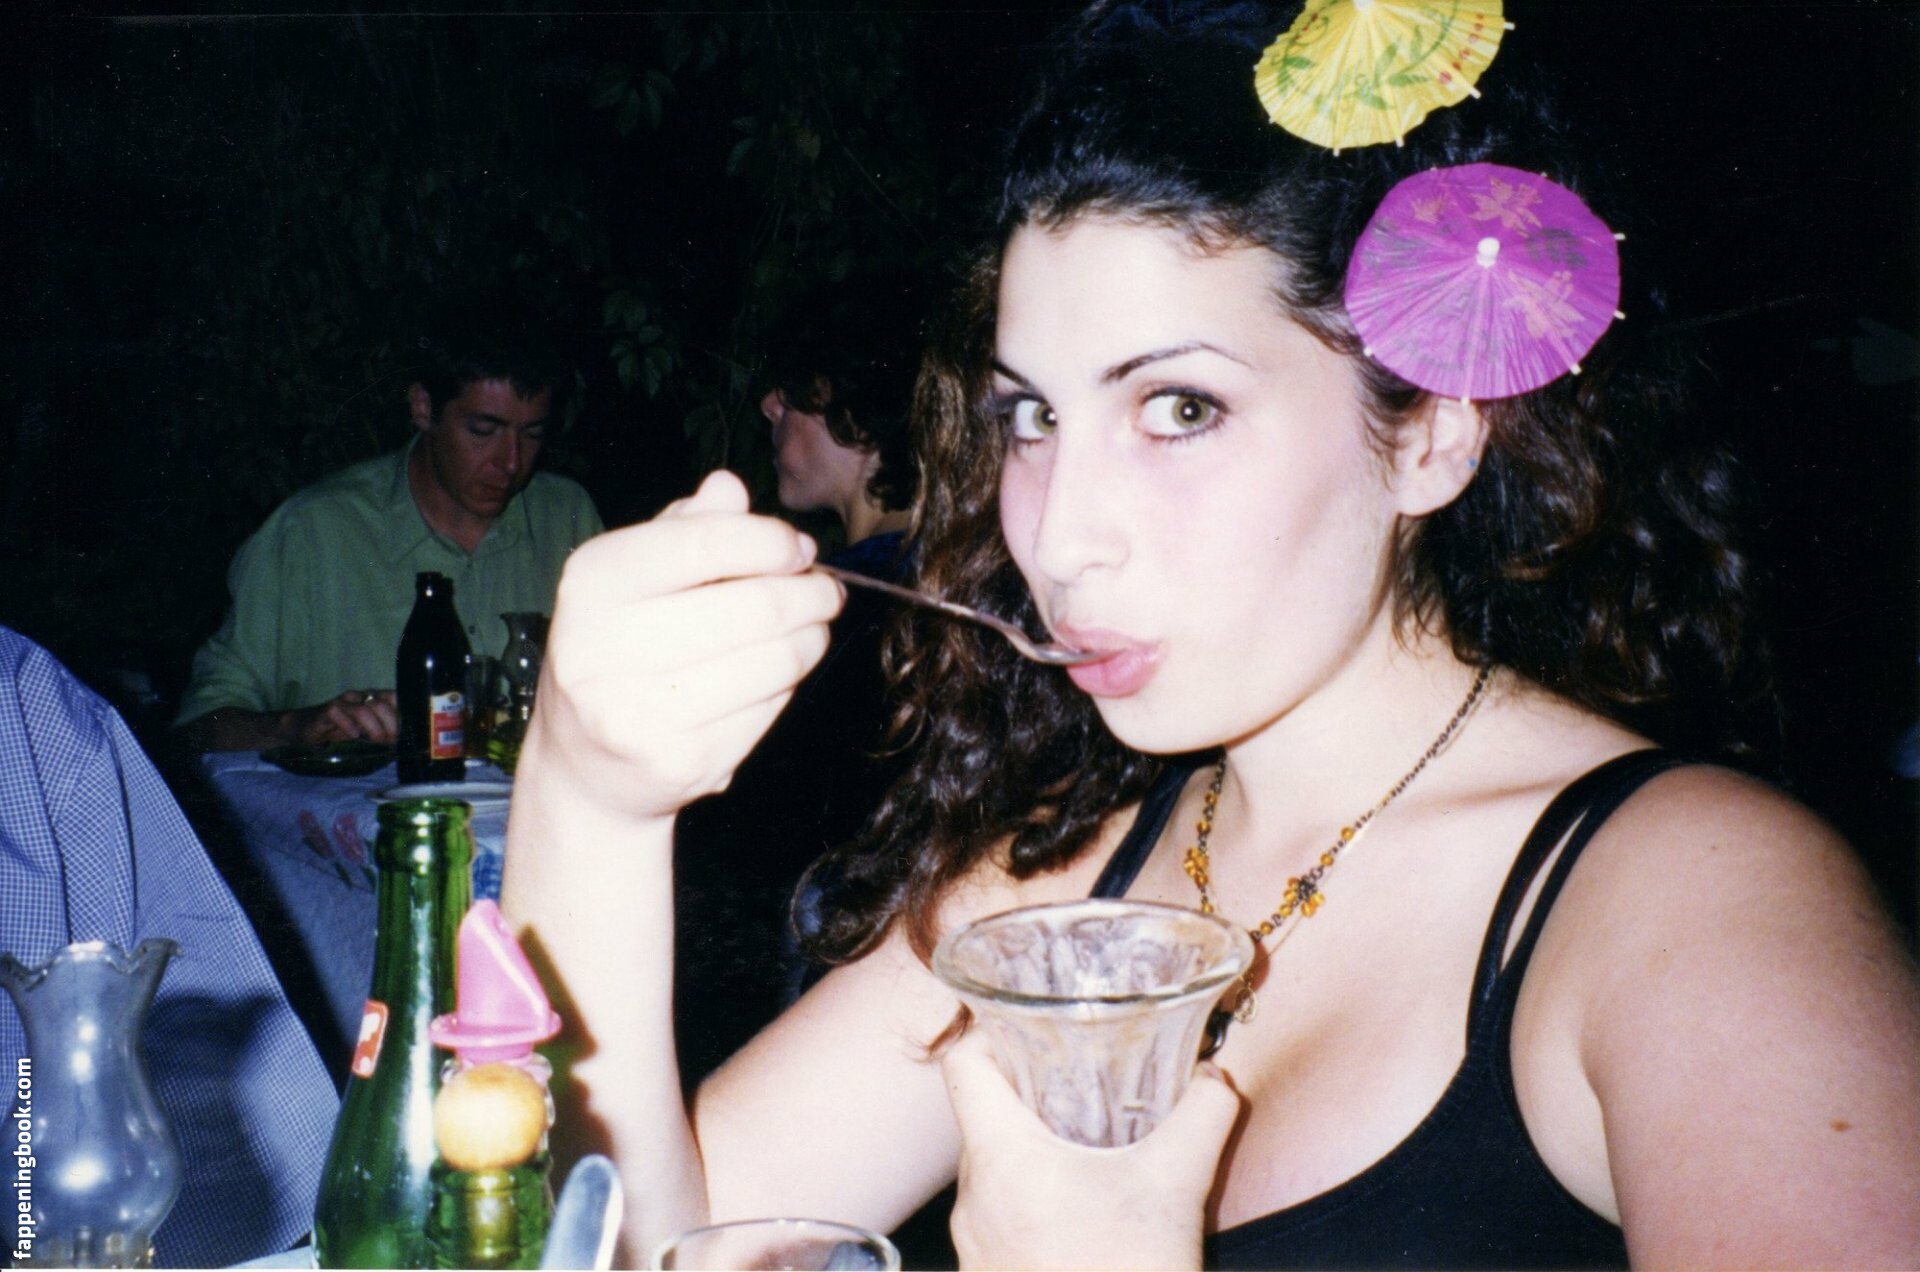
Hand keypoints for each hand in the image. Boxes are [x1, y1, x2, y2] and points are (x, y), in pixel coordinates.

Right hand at [292, 688, 397, 744]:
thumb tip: (403, 740)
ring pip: (364, 709)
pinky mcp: (326, 710)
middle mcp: (360, 697)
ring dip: (374, 728)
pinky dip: (349, 726)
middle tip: (390, 741)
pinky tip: (353, 736)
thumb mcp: (366, 732)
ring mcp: (343, 702)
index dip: (401, 715)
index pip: (394, 697)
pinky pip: (339, 713)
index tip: (403, 733)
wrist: (306, 730)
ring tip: (376, 741)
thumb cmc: (340, 731)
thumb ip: (384, 732)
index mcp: (372, 699)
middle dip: (390, 725)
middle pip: (382, 705)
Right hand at [522, 469, 840, 825]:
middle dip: (809, 595)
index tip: (801, 549)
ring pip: (772, 662)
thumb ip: (685, 528)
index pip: (703, 543)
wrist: (585, 764)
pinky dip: (786, 688)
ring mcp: (637, 712)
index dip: (769, 541)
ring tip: (812, 630)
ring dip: (810, 641)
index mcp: (593, 580)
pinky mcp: (676, 761)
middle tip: (827, 592)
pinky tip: (775, 677)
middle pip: (753, 607)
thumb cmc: (623, 647)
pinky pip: (767, 712)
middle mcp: (601, 646)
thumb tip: (730, 488)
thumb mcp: (638, 575)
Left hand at [941, 1028, 1242, 1270]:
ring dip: (1036, 1150)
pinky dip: (1036, 1200)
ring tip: (1091, 1146)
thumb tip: (1218, 1078)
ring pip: (994, 1169)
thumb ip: (1201, 1119)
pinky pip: (1002, 1217)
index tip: (1030, 1024)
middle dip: (1031, 1093)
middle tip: (1081, 1078)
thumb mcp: (1174, 1191)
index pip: (961, 1063)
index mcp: (1001, 1157)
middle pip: (982, 1115)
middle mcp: (973, 1197)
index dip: (991, 1031)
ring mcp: (975, 1245)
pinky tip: (1085, 1209)